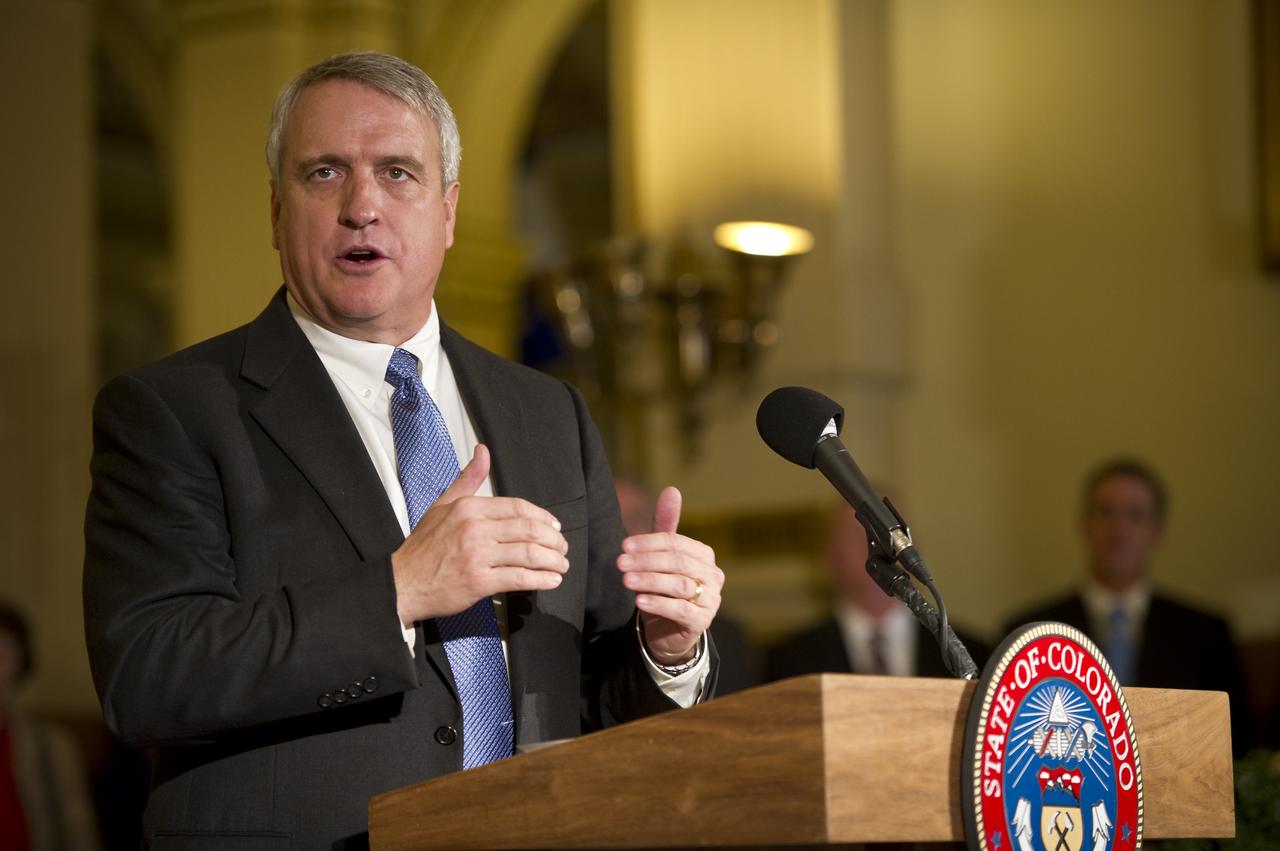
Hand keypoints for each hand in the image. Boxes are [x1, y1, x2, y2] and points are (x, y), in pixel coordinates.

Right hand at [390, 444, 569, 624]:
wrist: (403, 582)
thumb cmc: (423, 547)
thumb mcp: (443, 505)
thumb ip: (468, 479)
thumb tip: (483, 452)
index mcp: (469, 508)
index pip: (518, 507)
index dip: (543, 517)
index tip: (554, 526)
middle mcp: (475, 529)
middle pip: (529, 530)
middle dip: (553, 540)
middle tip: (562, 547)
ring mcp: (477, 556)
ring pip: (529, 554)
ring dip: (552, 560)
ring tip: (561, 565)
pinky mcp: (479, 582)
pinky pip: (519, 578)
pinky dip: (541, 579)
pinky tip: (550, 580)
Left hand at [616, 486, 722, 663]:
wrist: (669, 629)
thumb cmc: (665, 586)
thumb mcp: (662, 556)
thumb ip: (665, 526)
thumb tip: (672, 489)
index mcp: (704, 555)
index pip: (676, 543)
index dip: (649, 542)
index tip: (624, 546)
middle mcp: (713, 575)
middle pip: (678, 562)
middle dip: (647, 561)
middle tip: (620, 563)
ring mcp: (710, 600)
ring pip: (679, 585)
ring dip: (649, 581)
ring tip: (626, 580)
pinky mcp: (701, 622)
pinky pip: (681, 610)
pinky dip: (658, 603)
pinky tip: (638, 601)